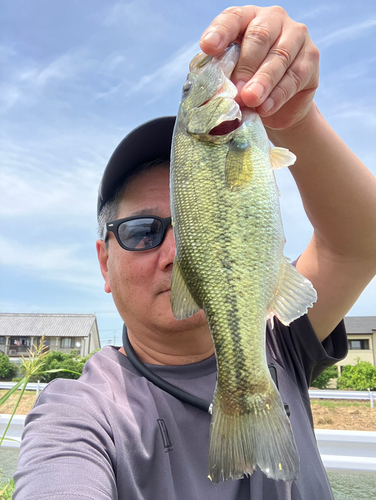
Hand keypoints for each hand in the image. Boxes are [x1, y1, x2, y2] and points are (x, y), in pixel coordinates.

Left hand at [200, 5, 319, 130]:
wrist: (280, 106)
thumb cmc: (249, 86)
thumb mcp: (232, 79)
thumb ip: (224, 78)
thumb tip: (217, 93)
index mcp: (247, 19)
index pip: (233, 18)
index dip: (220, 32)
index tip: (208, 47)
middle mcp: (273, 20)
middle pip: (259, 36)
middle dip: (246, 64)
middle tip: (236, 88)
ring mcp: (296, 36)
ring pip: (279, 56)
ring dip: (263, 81)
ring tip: (251, 100)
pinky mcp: (311, 57)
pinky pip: (294, 76)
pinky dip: (278, 95)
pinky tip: (265, 108)